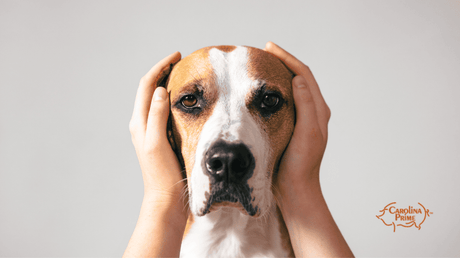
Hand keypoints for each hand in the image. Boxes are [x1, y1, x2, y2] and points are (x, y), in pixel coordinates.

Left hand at [124, 52, 187, 257]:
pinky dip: (172, 100)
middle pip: (149, 90)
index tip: (177, 56)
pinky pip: (164, 111)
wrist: (165, 198)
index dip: (160, 68)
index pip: (147, 86)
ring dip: (167, 84)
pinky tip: (185, 102)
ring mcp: (150, 131)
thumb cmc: (161, 174)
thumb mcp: (157, 143)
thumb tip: (160, 90)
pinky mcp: (160, 138)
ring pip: (156, 100)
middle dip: (163, 72)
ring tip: (183, 76)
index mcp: (139, 122)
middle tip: (181, 62)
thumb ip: (156, 116)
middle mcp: (142, 124)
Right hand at [265, 42, 352, 257]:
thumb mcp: (307, 133)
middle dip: (283, 62)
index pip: (304, 75)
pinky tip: (261, 91)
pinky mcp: (291, 126)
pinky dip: (273, 91)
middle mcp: (312, 112)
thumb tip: (297, 79)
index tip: (269, 48)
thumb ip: (307, 106)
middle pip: (298, 78)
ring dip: (278, 75)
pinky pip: (283, 102)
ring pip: (291, 89)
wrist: (295, 188)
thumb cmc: (301, 164)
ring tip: (262, 66)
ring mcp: (302, 119)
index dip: (288, 59)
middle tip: (264, 52)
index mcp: (318, 110)